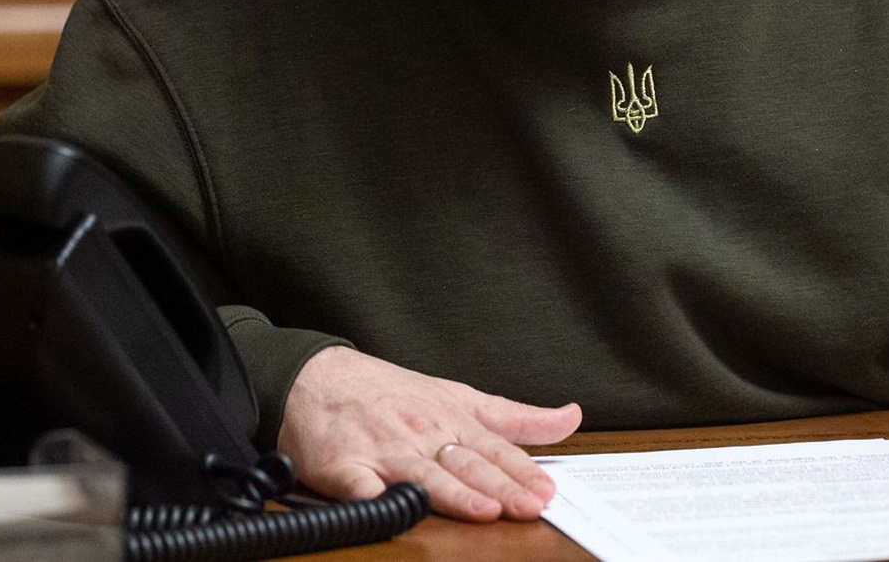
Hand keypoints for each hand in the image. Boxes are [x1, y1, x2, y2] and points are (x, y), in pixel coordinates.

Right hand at [278, 346, 581, 521]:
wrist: (318, 377)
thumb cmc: (391, 392)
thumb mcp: (460, 398)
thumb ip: (516, 418)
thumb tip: (570, 418)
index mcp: (452, 420)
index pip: (496, 451)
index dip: (523, 474)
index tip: (547, 493)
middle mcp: (423, 434)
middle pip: (468, 465)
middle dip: (501, 487)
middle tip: (529, 506)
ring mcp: (384, 450)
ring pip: (424, 474)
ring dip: (454, 493)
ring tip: (482, 510)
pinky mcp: (343, 464)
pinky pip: (359, 484)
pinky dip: (374, 496)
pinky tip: (391, 506)